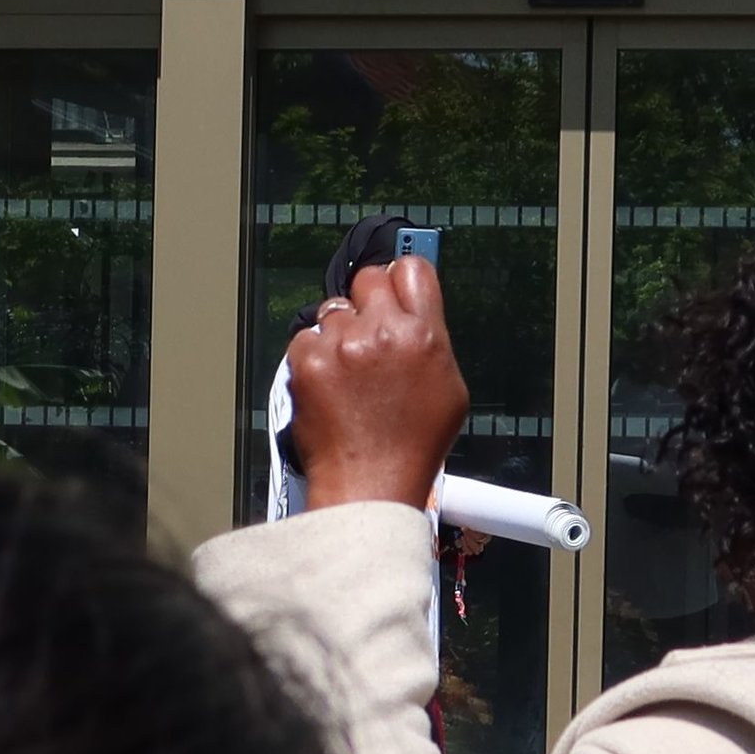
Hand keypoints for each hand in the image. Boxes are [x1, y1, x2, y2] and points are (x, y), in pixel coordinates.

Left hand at [283, 258, 464, 514]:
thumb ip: (432, 341)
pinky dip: (313, 356)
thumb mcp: (449, 390)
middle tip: (368, 330)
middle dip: (367, 299)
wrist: (368, 484)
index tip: (394, 287)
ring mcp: (342, 344)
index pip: (411, 269)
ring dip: (339, 332)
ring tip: (348, 373)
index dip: (401, 277)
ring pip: (333, 310)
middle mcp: (383, 332)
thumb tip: (417, 311)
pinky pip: (306, 337)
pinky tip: (328, 385)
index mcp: (424, 335)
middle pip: (368, 278)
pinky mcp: (307, 360)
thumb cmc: (411, 447)